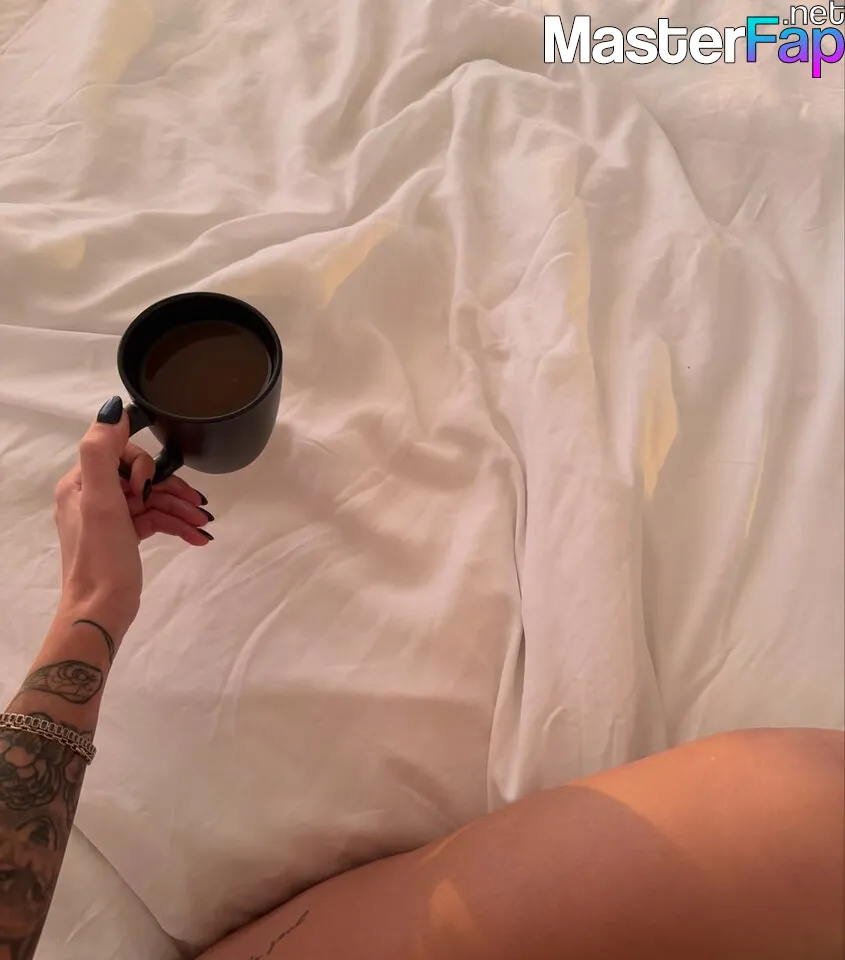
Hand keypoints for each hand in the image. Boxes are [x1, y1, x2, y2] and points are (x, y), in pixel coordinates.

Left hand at [53, 397, 213, 640]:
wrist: (101, 610)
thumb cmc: (101, 556)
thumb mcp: (101, 500)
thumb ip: (102, 452)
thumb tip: (112, 408)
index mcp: (80, 483)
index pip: (119, 452)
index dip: (143, 465)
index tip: (147, 488)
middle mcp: (92, 496)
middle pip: (141, 476)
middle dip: (172, 489)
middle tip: (198, 506)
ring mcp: (110, 517)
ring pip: (152, 499)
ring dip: (180, 509)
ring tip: (204, 524)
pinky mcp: (124, 536)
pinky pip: (154, 520)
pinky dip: (175, 526)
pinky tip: (198, 537)